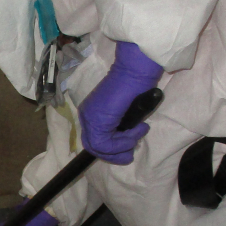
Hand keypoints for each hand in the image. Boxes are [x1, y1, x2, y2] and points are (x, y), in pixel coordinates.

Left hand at [77, 40, 163, 164]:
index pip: (94, 140)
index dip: (111, 150)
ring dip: (123, 146)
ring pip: (100, 147)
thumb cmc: (135, 86)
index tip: (128, 150)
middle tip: (130, 154)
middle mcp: (86, 116)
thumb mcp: (125, 112)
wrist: (134, 71)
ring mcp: (89, 118)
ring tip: (139, 132)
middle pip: (93, 147)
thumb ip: (121, 126)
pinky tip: (137, 130)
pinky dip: (124, 143)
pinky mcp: (96, 121)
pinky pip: (105, 144)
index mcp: (91, 113)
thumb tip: (126, 142)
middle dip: (114, 154)